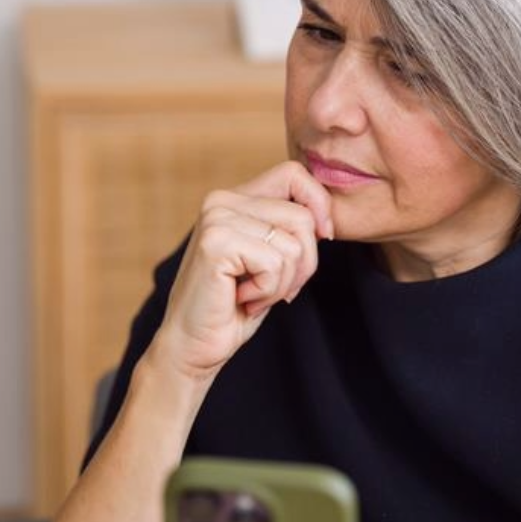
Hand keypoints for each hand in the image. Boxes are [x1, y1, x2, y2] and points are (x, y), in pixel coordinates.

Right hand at [150, 159, 333, 382]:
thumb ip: (289, 230)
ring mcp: (216, 219)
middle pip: (302, 216)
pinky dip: (268, 291)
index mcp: (234, 199)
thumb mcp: (270, 260)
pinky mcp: (216, 243)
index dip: (319, 205)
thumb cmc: (235, 307)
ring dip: (283, 282)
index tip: (322, 238)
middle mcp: (221, 201)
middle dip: (304, 263)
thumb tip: (326, 219)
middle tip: (274, 288)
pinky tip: (241, 298)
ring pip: (294, 244)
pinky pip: (275, 263)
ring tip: (252, 294)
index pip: (294, 174)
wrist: (193, 347)